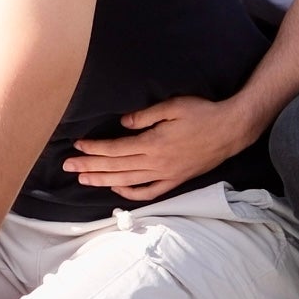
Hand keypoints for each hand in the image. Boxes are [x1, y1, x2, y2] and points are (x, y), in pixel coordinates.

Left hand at [63, 94, 256, 201]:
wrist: (231, 130)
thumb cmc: (202, 113)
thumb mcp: (173, 106)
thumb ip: (145, 116)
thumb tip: (122, 124)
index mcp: (154, 143)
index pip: (116, 149)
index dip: (95, 148)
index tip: (77, 146)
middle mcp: (157, 163)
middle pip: (116, 167)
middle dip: (90, 166)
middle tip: (68, 167)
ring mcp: (166, 174)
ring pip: (128, 181)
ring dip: (103, 180)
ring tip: (83, 179)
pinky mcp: (175, 180)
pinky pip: (149, 192)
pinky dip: (131, 192)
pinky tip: (116, 189)